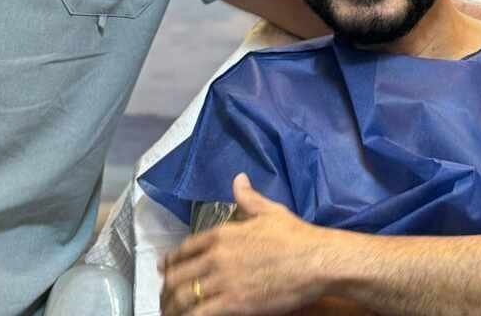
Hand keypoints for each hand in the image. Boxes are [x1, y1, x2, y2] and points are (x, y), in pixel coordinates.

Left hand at [160, 174, 326, 314]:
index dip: (171, 261)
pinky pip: (199, 315)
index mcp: (221, 234)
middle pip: (178, 275)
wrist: (316, 261)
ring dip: (172, 307)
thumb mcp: (269, 211)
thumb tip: (238, 178)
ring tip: (170, 313)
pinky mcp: (233, 303)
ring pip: (183, 297)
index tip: (164, 269)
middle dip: (167, 289)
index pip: (185, 249)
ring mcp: (222, 281)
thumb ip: (248, 198)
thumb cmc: (296, 236)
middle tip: (165, 298)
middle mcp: (215, 256)